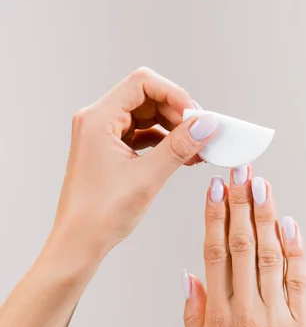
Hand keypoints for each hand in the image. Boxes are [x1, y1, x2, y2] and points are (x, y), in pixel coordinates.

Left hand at [53, 66, 217, 260]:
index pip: (142, 83)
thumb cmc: (100, 215)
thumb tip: (206, 124)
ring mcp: (102, 136)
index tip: (196, 116)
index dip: (174, 94)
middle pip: (146, 98)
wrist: (78, 243)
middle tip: (202, 133)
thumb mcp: (147, 177)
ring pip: (146, 117)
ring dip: (173, 129)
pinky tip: (183, 156)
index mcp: (98, 119)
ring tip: (197, 148)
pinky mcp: (109, 151)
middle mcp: (97, 121)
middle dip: (177, 113)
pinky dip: (163, 143)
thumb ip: (179, 146)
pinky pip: (141, 135)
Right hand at [182, 166, 305, 326]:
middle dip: (241, 203)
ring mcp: (277, 319)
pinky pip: (299, 281)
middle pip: (241, 245)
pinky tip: (288, 225)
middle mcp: (246, 313)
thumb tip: (189, 276)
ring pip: (269, 256)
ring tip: (262, 186)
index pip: (214, 253)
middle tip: (241, 172)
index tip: (216, 190)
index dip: (215, 217)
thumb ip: (193, 314)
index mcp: (218, 318)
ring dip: (265, 216)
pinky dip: (295, 251)